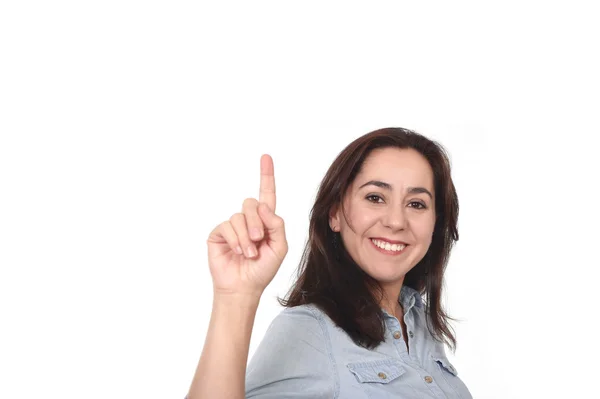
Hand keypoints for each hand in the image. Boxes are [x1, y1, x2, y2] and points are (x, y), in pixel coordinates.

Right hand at [206, 154, 287, 296]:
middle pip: (252, 203)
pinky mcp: (218, 233)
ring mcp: (232, 226)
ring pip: (240, 216)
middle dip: (257, 222)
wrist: (244, 287)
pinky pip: (227, 226)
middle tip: (258, 240)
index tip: (266, 157)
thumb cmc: (262, 269)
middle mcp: (248, 220)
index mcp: (265, 221)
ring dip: (247, 237)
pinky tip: (238, 252)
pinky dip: (236, 240)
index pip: (266, 194)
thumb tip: (263, 206)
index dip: (266, 176)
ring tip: (249, 253)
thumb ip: (276, 224)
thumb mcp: (279, 247)